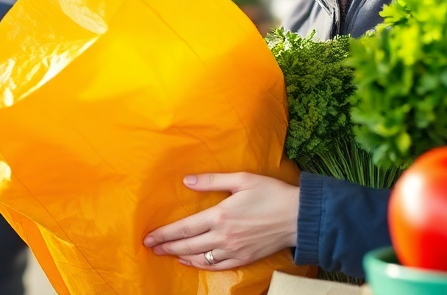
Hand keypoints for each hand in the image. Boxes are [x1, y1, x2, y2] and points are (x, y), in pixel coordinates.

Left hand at [142, 173, 298, 270]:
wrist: (297, 217)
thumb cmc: (271, 194)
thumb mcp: (241, 180)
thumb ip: (212, 180)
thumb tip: (186, 181)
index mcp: (220, 215)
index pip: (184, 228)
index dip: (164, 234)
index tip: (149, 237)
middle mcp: (223, 236)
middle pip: (187, 245)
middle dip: (166, 246)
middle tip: (150, 248)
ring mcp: (233, 250)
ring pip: (199, 258)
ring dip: (180, 256)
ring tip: (166, 254)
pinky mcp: (244, 258)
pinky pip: (216, 266)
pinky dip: (200, 265)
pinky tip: (191, 262)